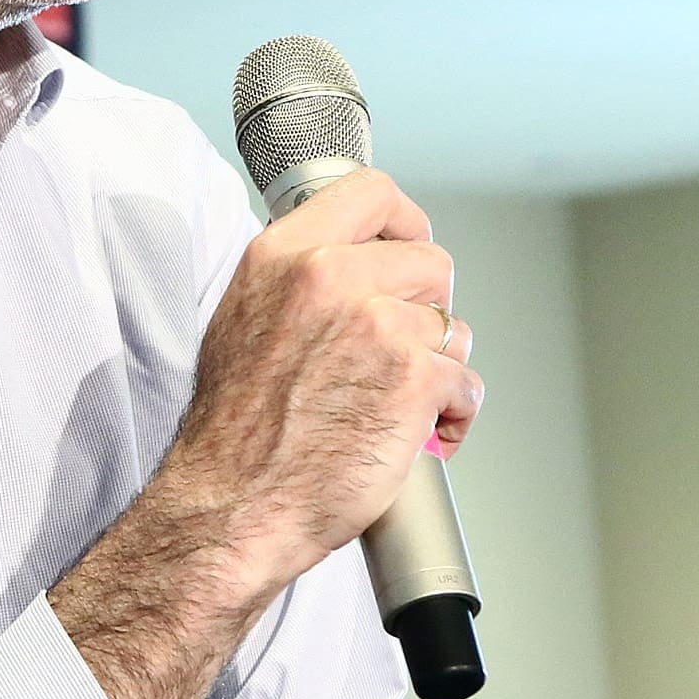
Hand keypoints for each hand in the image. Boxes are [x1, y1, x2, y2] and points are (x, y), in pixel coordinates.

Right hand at [54, 170, 481, 698]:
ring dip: (438, 369)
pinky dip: (451, 415)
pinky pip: (465, 384)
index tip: (408, 250)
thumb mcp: (244, 319)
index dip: (405, 224)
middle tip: (401, 352)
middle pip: (432, 263)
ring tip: (401, 404)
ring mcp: (376, 325)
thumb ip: (299, 278)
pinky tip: (418, 434)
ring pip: (452, 328)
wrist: (234, 506)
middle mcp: (330, 279)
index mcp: (285, 255)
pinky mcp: (412, 379)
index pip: (373, 193)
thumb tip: (352, 264)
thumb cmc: (235, 431)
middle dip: (426, 311)